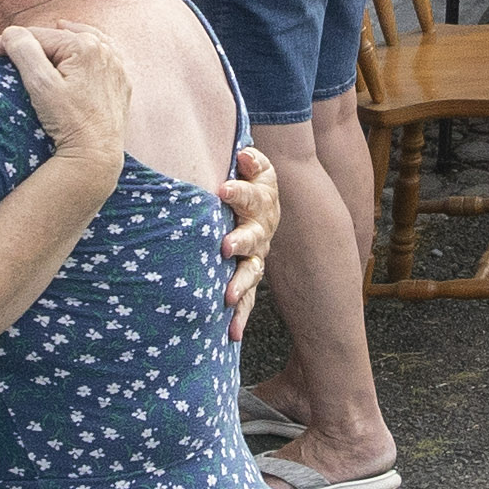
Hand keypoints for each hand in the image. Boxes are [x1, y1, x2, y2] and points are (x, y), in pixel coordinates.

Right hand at [0, 14, 136, 169]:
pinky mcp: (120, 83)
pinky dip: (90, 49)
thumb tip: (11, 33)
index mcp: (83, 46)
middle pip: (59, 37)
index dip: (4, 43)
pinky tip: (84, 47)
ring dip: (66, 37)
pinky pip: (104, 56)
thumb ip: (25, 52)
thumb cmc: (69, 122)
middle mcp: (104, 50)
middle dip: (31, 41)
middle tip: (5, 49)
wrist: (96, 156)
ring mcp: (115, 66)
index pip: (36, 36)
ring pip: (85, 41)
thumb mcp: (41, 86)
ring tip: (54, 27)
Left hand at [219, 142, 280, 329]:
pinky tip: (232, 333)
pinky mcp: (249, 277)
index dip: (239, 190)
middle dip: (241, 241)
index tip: (223, 188)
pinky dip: (240, 316)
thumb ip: (250, 160)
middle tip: (226, 246)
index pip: (252, 193)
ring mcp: (256, 256)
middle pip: (253, 236)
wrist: (264, 202)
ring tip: (228, 297)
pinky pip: (247, 300)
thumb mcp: (253, 167)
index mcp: (260, 200)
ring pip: (251, 272)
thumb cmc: (248, 181)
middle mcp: (261, 230)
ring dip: (240, 283)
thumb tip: (243, 154)